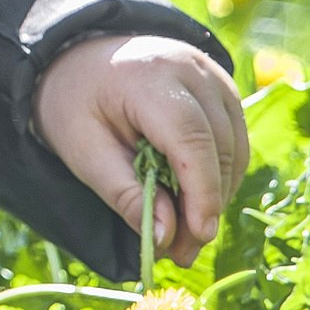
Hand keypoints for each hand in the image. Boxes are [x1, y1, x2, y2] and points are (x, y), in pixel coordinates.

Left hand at [33, 34, 247, 265]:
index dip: (201, 192)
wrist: (77, 59)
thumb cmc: (75, 104)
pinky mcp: (221, 87)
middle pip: (218, 146)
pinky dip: (219, 173)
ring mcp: (211, 74)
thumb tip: (165, 238)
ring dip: (217, 194)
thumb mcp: (83, 153)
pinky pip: (234, 138)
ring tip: (184, 233)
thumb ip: (124, 194)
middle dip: (206, 204)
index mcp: (148, 76)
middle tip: (182, 250)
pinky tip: (193, 199)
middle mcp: (190, 68)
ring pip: (234, 147)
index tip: (198, 236)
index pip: (191, 138)